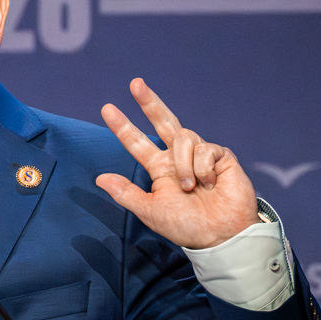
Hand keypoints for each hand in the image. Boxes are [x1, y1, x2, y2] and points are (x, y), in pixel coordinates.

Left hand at [94, 78, 259, 249]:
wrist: (221, 236)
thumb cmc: (186, 226)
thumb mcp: (151, 211)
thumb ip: (126, 194)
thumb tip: (99, 178)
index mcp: (159, 169)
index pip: (137, 143)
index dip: (122, 126)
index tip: (107, 109)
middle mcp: (178, 157)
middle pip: (163, 121)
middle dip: (149, 102)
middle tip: (135, 83)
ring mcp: (200, 154)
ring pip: (184, 137)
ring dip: (184, 164)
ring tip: (191, 188)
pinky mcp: (221, 156)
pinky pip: (205, 149)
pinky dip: (203, 168)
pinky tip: (211, 184)